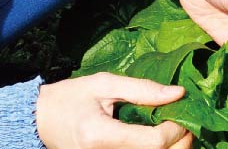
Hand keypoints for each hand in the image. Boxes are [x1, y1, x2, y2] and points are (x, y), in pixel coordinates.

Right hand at [36, 73, 192, 148]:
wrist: (41, 121)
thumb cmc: (71, 97)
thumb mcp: (105, 84)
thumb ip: (142, 89)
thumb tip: (178, 93)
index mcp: (101, 136)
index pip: (153, 143)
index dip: (176, 129)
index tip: (182, 109)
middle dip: (180, 142)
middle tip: (186, 120)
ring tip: (175, 127)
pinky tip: (160, 137)